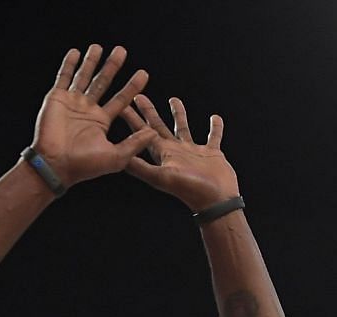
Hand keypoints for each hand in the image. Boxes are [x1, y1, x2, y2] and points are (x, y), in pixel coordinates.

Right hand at [31, 44, 156, 187]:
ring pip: (84, 77)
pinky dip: (69, 65)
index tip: (143, 74)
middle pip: (103, 83)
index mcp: (101, 121)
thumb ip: (134, 144)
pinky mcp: (57, 98)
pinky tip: (76, 52)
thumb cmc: (84, 166)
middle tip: (122, 51)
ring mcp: (72, 103)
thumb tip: (153, 132)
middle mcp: (88, 110)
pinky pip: (64, 78)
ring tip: (99, 47)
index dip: (132, 87)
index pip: (120, 99)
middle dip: (112, 67)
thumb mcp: (116, 157)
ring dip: (91, 62)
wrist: (55, 165)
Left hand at [121, 94, 240, 210]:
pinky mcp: (212, 153)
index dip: (133, 120)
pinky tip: (215, 117)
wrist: (215, 200)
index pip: (144, 134)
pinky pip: (214, 136)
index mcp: (163, 155)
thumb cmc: (189, 189)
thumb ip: (142, 167)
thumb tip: (121, 159)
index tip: (123, 106)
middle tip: (138, 96)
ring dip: (178, 114)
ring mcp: (194, 152)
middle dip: (148, 112)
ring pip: (183, 128)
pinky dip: (215, 127)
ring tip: (173, 99)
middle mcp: (176, 152)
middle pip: (159, 127)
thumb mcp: (162, 176)